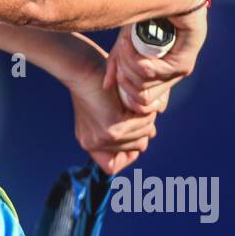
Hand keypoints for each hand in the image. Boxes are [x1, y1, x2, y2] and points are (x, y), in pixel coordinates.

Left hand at [59, 44, 157, 174]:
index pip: (112, 166)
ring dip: (143, 118)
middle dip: (140, 128)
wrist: (84, 68)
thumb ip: (125, 128)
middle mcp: (92, 144)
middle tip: (132, 108)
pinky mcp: (112, 130)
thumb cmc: (98, 83)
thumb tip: (150, 136)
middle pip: (135, 149)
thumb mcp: (109, 109)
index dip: (128, 151)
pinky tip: (134, 100)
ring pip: (141, 136)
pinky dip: (143, 113)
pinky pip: (141, 127)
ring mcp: (102, 139)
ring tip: (131, 102)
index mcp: (90, 143)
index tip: (130, 129)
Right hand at [103, 2, 206, 113]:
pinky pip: (153, 71)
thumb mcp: (125, 43)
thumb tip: (107, 86)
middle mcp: (171, 74)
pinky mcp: (184, 61)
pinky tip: (129, 41)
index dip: (124, 90)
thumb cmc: (144, 13)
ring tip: (125, 40)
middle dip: (123, 75)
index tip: (115, 72)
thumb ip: (117, 65)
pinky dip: (135, 58)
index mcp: (160, 73)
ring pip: (144, 84)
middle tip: (119, 50)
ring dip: (127, 63)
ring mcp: (180, 69)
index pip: (142, 101)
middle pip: (141, 96)